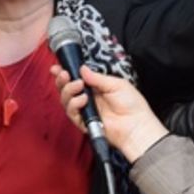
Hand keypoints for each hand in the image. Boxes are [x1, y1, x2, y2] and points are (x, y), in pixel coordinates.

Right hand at [52, 64, 168, 162]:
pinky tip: (83, 99)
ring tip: (79, 86)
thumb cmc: (132, 105)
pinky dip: (74, 104)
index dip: (65, 73)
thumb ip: (97, 77)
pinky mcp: (83, 121)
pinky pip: (71, 112)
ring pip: (65, 99)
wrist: (136, 125)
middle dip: (62, 80)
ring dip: (68, 90)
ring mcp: (85, 110)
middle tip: (65, 74)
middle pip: (66, 88)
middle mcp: (87, 98)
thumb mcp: (116, 84)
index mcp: (95, 87)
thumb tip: (82, 69)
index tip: (57, 68)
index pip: (76, 78)